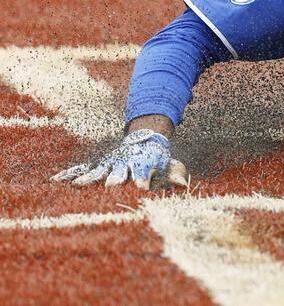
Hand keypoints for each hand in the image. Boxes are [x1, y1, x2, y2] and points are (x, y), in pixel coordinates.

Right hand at [51, 129, 187, 189]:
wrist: (145, 139)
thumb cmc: (157, 158)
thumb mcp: (169, 165)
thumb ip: (174, 176)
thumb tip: (184, 186)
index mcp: (142, 164)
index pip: (143, 172)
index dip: (143, 180)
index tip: (142, 188)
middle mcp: (124, 164)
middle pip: (118, 173)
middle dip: (115, 180)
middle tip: (111, 187)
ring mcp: (110, 164)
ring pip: (98, 172)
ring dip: (89, 179)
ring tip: (78, 185)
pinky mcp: (99, 165)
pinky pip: (82, 170)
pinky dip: (69, 174)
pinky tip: (55, 180)